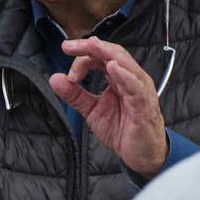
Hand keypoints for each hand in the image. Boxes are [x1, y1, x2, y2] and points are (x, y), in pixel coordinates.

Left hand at [51, 37, 168, 176]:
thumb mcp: (92, 110)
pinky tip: (112, 68)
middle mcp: (131, 79)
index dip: (81, 59)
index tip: (67, 74)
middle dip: (90, 47)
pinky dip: (124, 75)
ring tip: (91, 45)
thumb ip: (75, 95)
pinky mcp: (143, 105)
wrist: (140, 153)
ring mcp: (139, 90)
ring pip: (125, 64)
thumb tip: (55, 78)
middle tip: (68, 46)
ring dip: (107, 53)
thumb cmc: (122, 129)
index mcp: (119, 78)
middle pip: (112, 53)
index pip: (100, 57)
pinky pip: (135, 86)